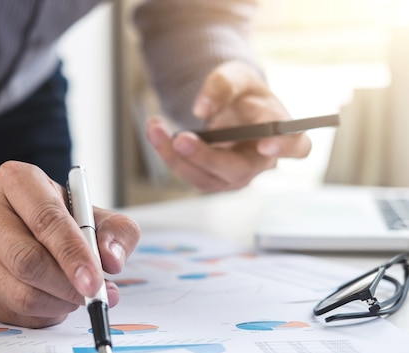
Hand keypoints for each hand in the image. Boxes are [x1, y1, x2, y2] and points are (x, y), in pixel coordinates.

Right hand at [0, 161, 139, 327]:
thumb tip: (112, 261)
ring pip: (18, 293)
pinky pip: (11, 313)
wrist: (16, 229)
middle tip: (94, 295)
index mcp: (16, 181)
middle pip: (26, 260)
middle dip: (67, 286)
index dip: (72, 254)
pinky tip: (54, 301)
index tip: (95, 282)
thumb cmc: (60, 219)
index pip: (45, 220)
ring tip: (76, 296)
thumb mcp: (95, 214)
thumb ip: (116, 232)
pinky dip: (43, 315)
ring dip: (57, 304)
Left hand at [146, 61, 311, 191]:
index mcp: (281, 132)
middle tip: (181, 139)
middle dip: (208, 157)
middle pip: (239, 171)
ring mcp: (236, 175)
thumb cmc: (242, 92)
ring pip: (207, 178)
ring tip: (155, 128)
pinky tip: (156, 131)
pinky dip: (168, 154)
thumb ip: (222, 85)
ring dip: (177, 157)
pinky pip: (189, 173)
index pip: (296, 147)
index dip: (284, 148)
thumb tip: (202, 109)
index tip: (265, 144)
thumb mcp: (234, 75)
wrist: (228, 106)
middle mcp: (261, 160)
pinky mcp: (213, 179)